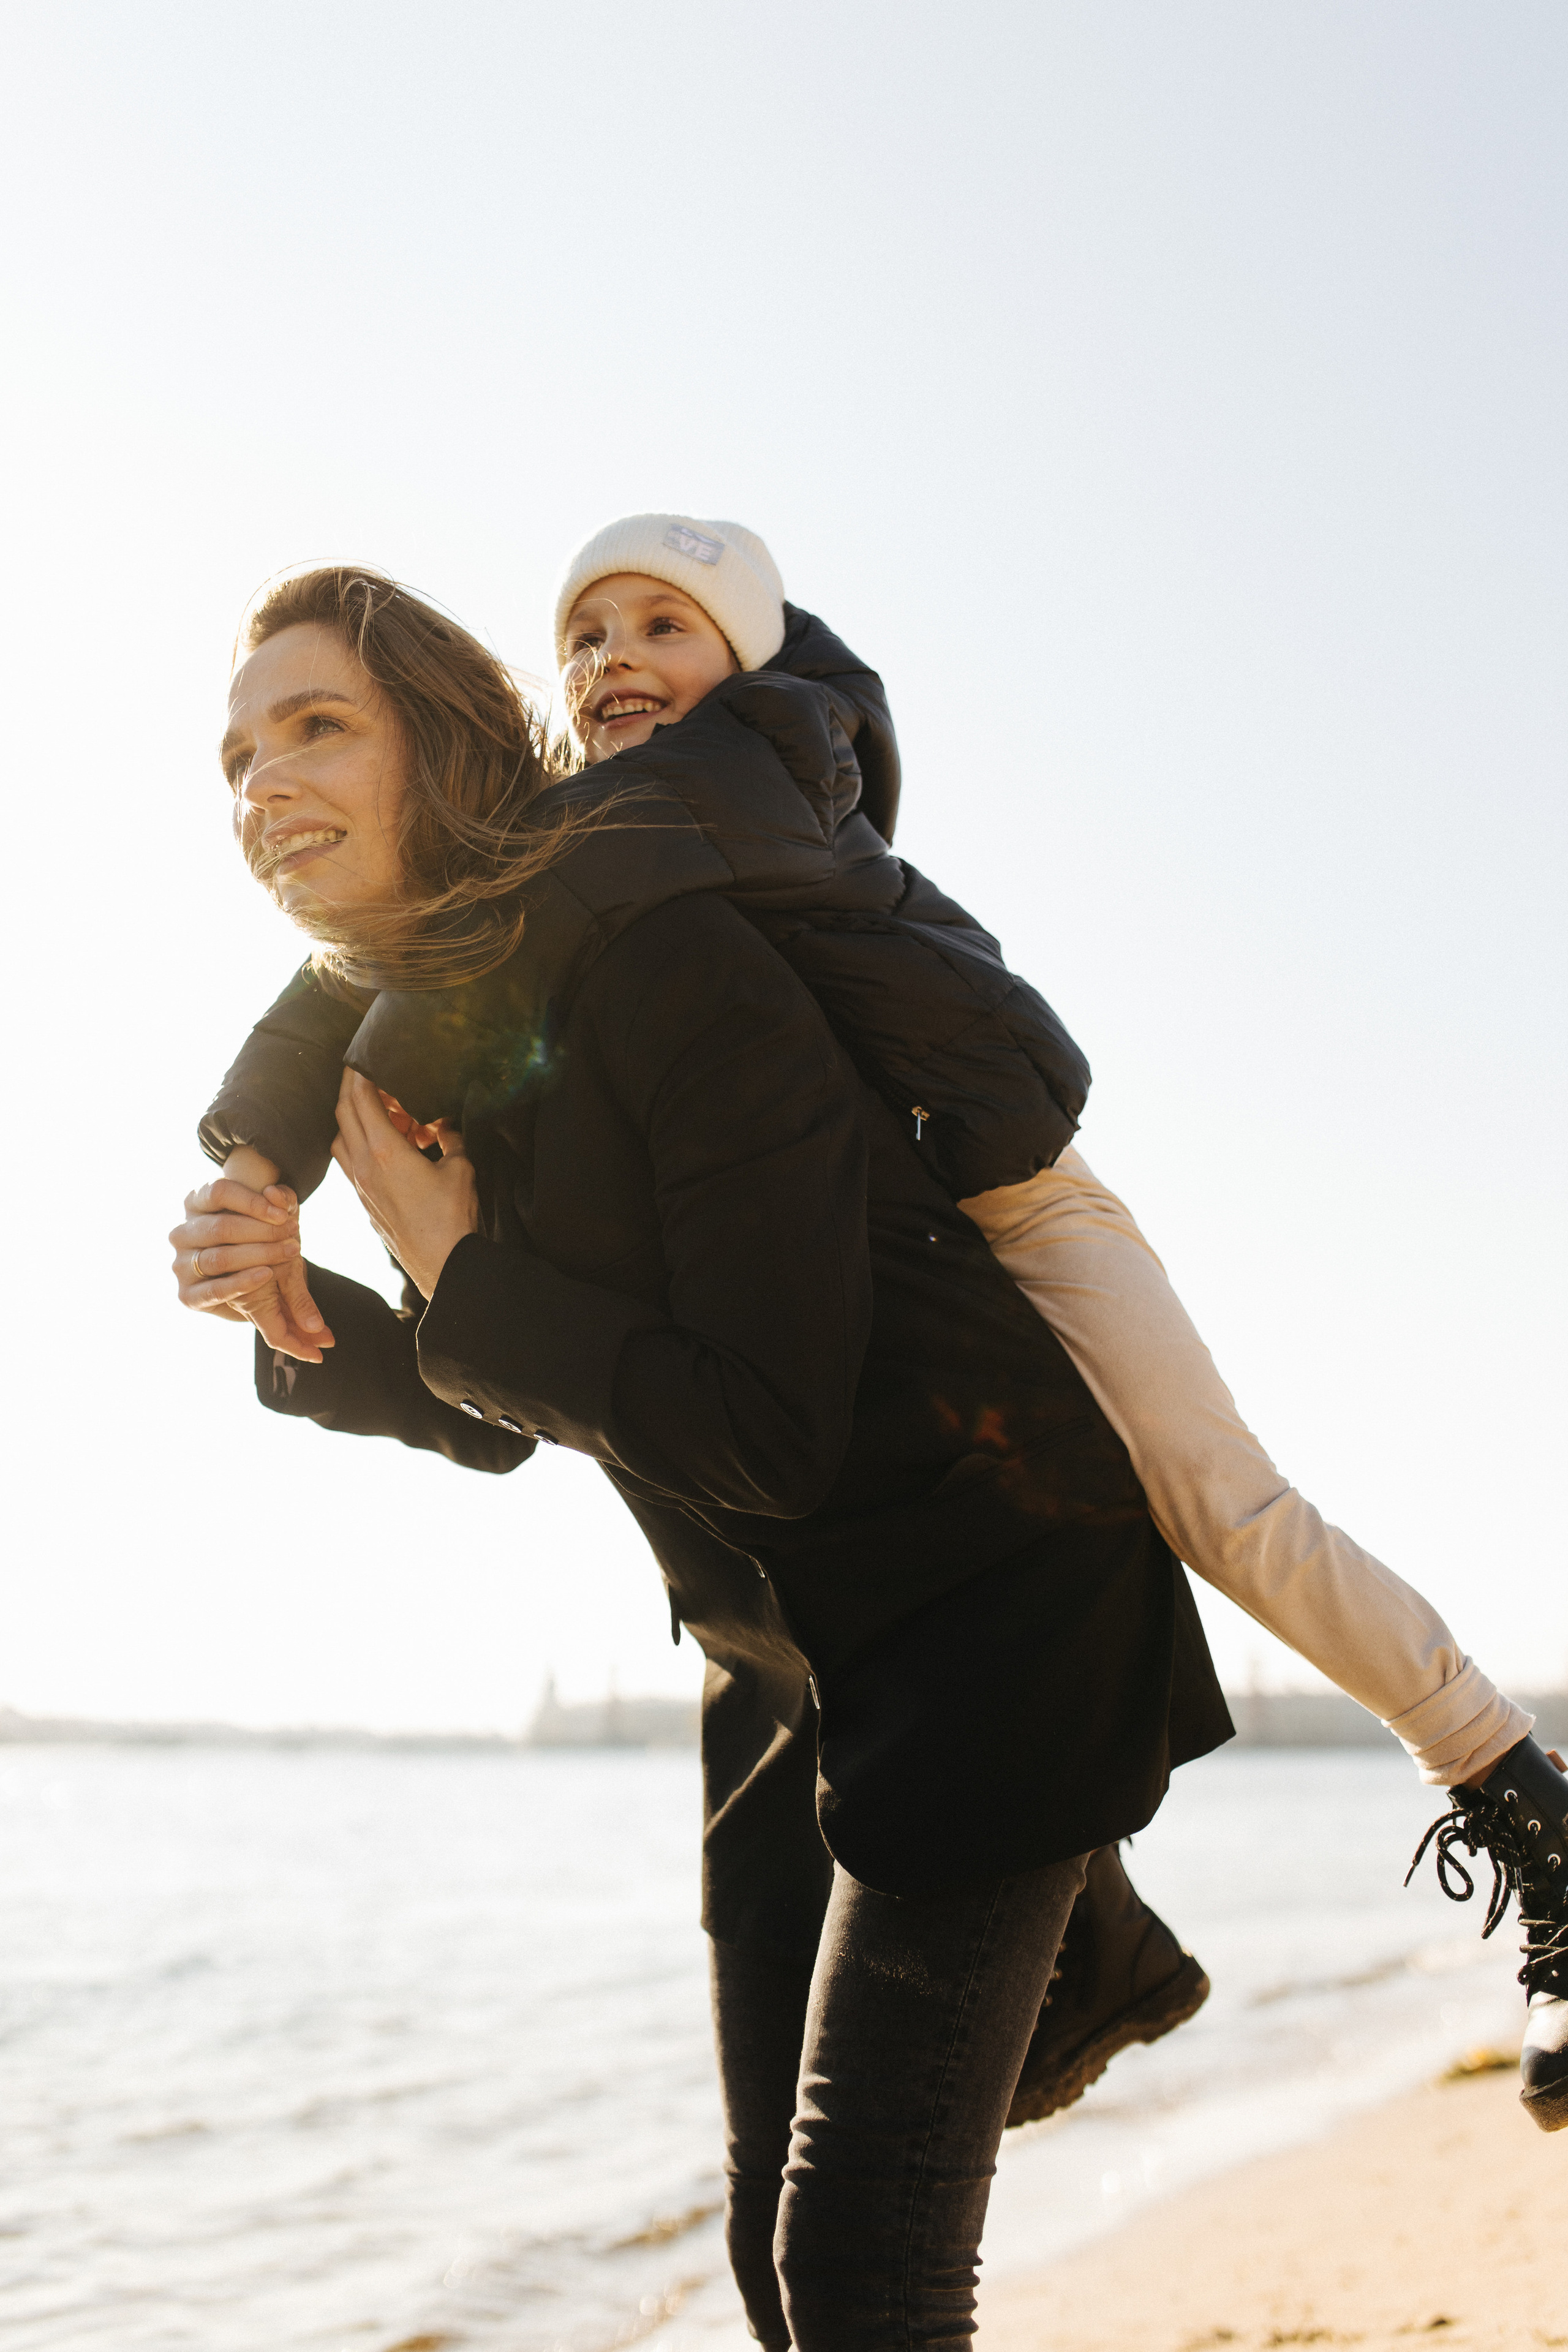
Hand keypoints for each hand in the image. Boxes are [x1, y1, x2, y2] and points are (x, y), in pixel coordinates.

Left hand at [169, 1162, 335, 1363]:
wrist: (248, 1222)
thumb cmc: (260, 1267)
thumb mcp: (272, 1293)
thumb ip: (291, 1315)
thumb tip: (322, 1350)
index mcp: (192, 1296)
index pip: (209, 1293)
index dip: (238, 1284)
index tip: (268, 1274)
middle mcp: (180, 1264)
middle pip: (217, 1258)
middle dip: (260, 1253)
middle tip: (294, 1249)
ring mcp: (184, 1230)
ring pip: (219, 1228)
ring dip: (259, 1229)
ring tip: (291, 1228)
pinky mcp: (195, 1196)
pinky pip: (221, 1196)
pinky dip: (251, 1201)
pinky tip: (276, 1206)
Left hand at [330, 1070, 478, 1298]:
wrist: (443, 1265)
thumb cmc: (453, 1217)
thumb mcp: (461, 1168)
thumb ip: (450, 1138)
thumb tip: (445, 1123)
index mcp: (386, 1152)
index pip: (361, 1100)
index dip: (359, 1074)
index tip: (362, 1057)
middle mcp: (365, 1167)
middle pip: (343, 1115)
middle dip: (351, 1089)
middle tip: (365, 1075)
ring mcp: (360, 1187)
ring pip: (341, 1139)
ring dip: (353, 1119)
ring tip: (382, 1114)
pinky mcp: (364, 1203)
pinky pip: (349, 1163)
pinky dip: (358, 1144)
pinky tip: (384, 1145)